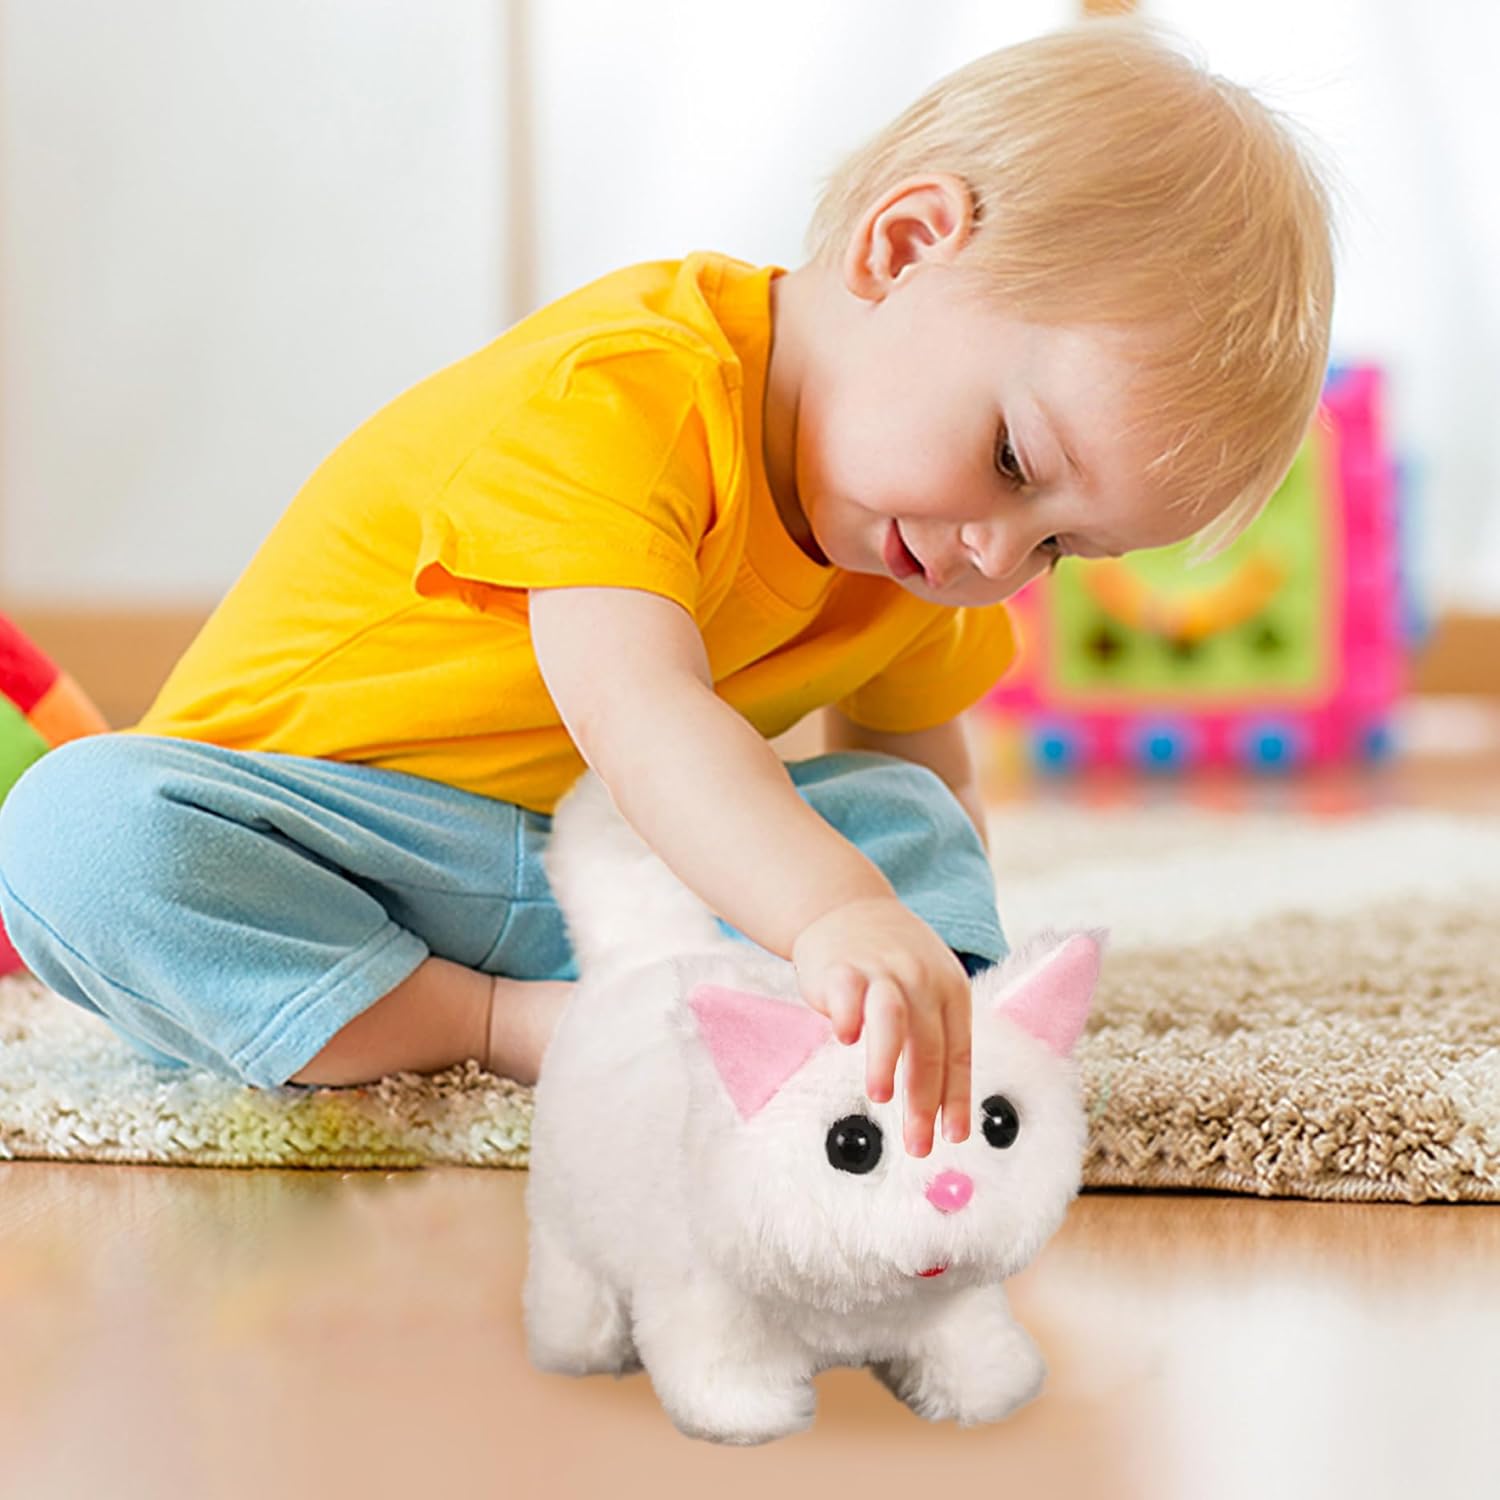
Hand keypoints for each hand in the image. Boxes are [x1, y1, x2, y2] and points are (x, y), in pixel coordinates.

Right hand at [792, 898, 971, 1156]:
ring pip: (893, 1017)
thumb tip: (936, 1107)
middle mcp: (921, 979)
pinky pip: (847, 991)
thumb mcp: (926, 989)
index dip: (956, 1098)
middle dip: (923, 1100)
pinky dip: (848, 1015)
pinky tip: (845, 1038)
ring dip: (888, 1059)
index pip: (958, 1053)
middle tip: (917, 1142)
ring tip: (881, 1096)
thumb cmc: (889, 963)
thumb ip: (931, 1038)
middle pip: (928, 1046)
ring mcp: (881, 969)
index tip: (953, 1137)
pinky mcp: (842, 965)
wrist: (846, 907)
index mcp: (950, 990)